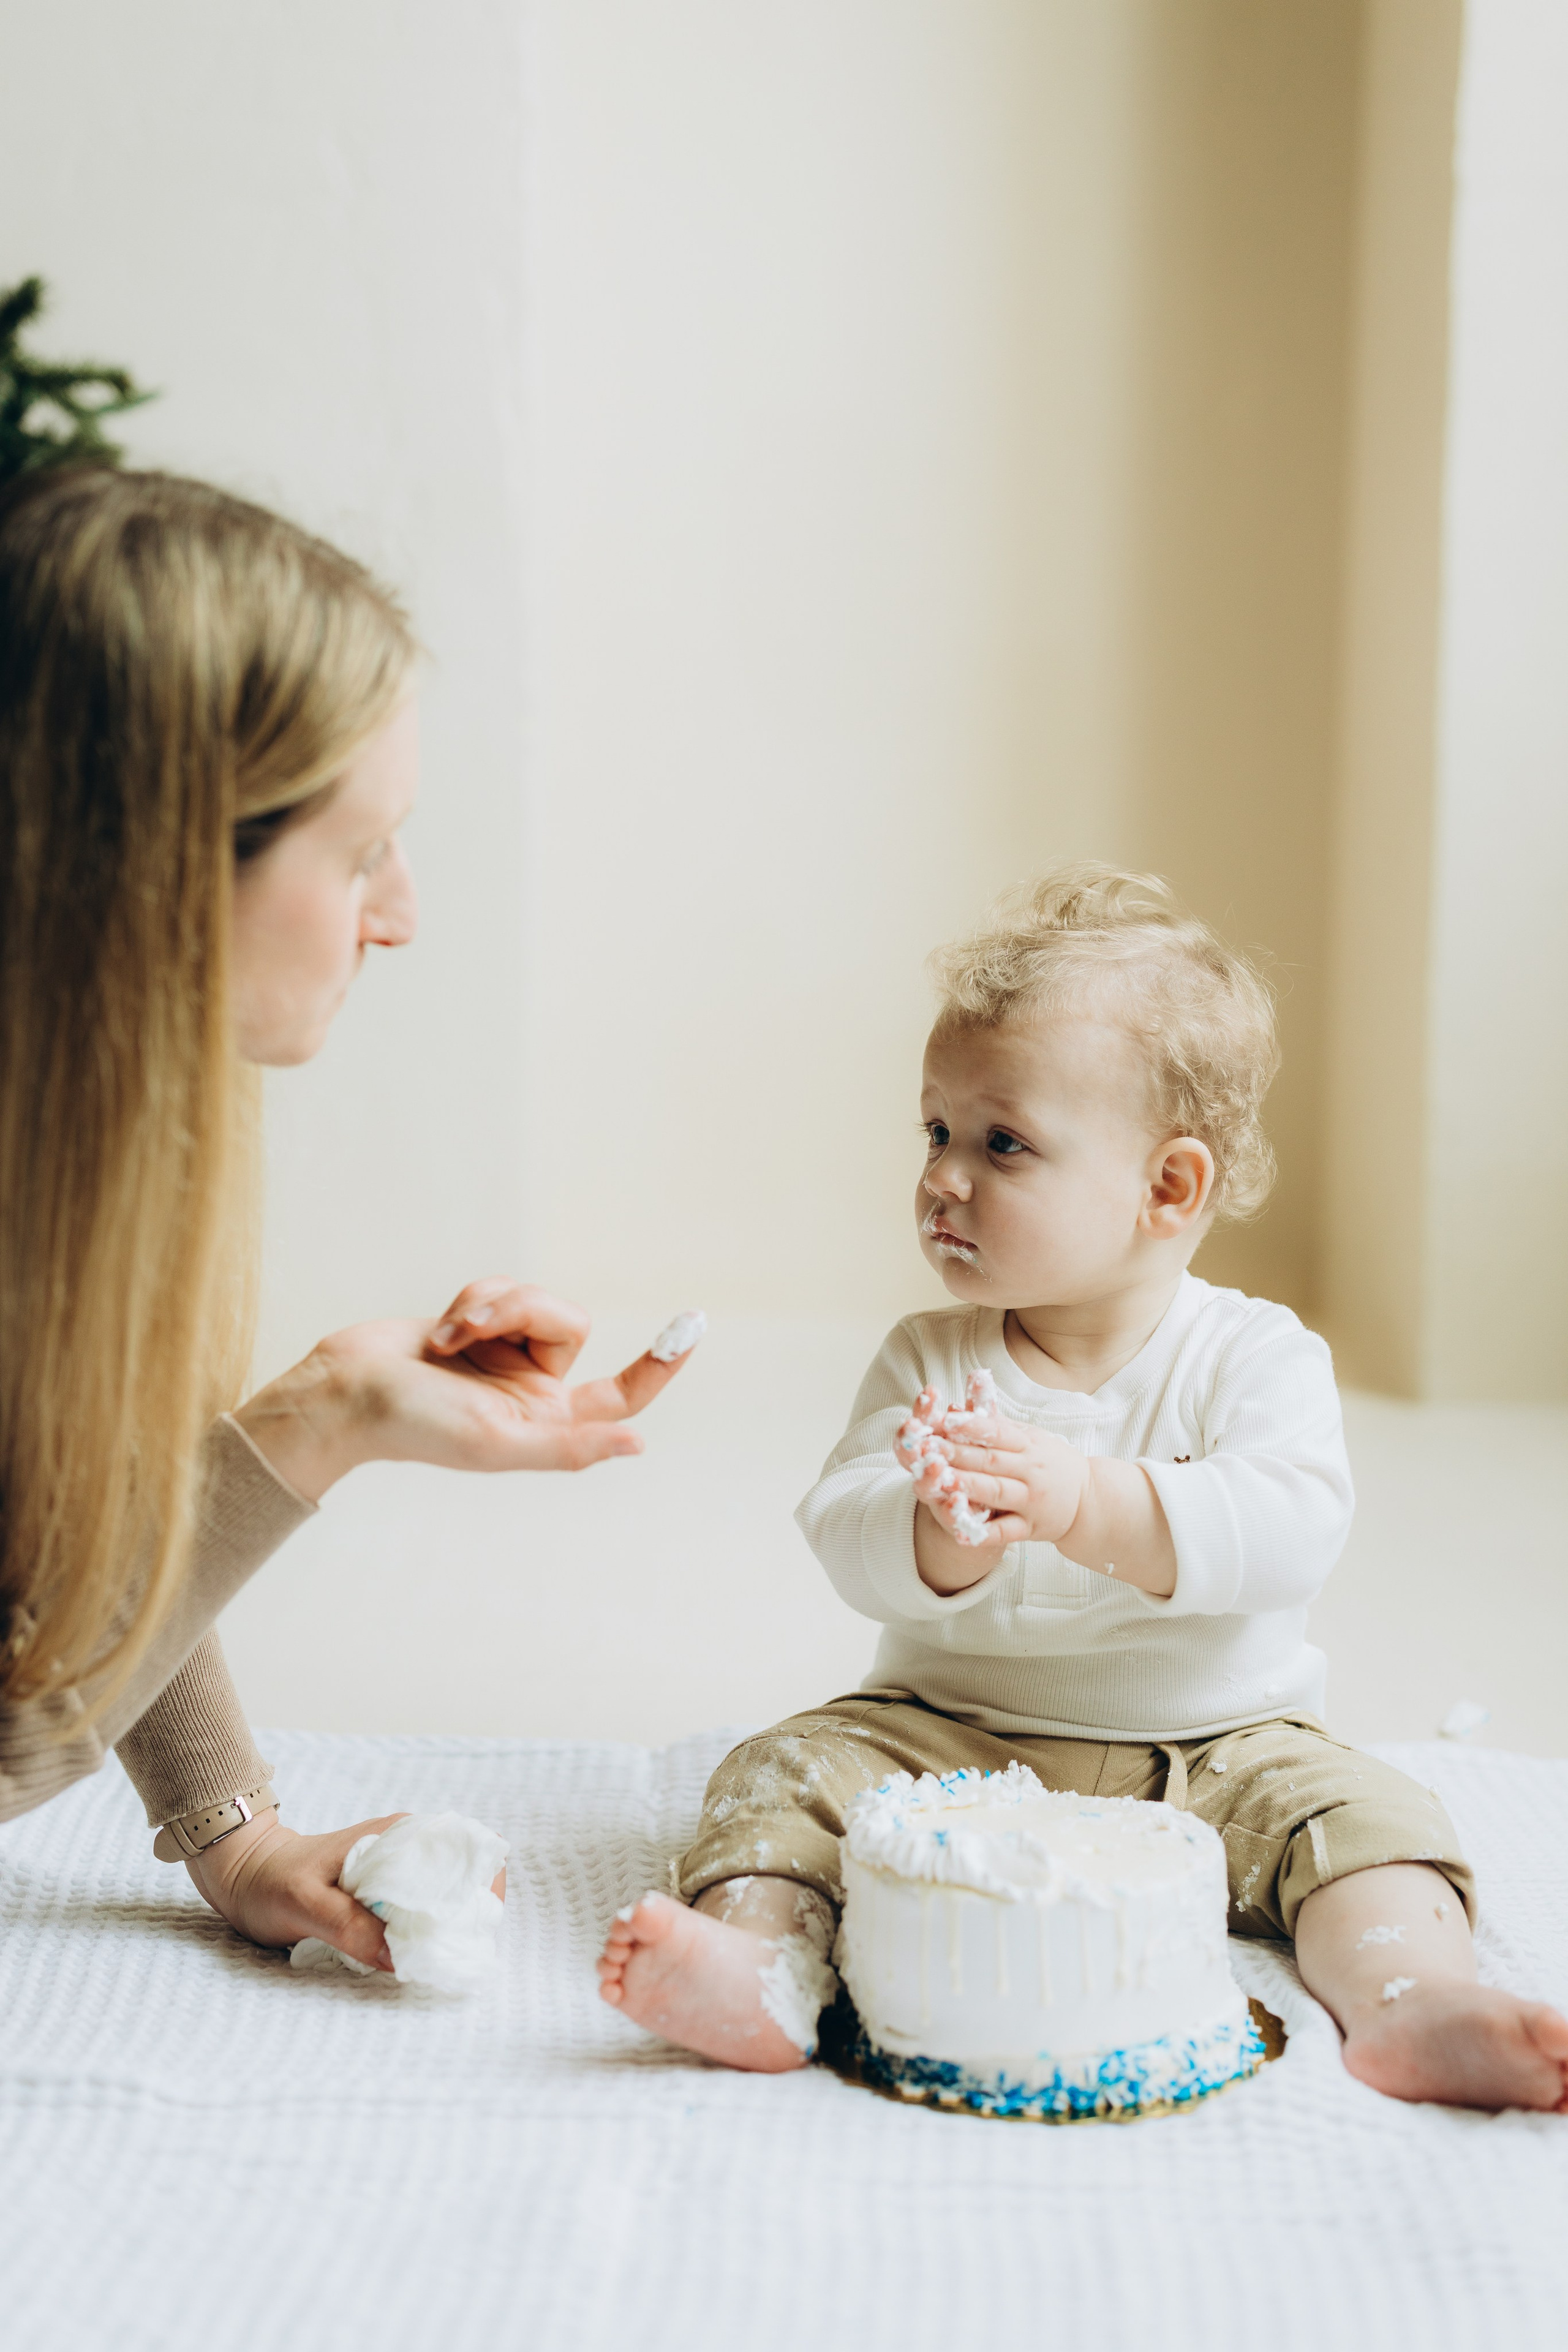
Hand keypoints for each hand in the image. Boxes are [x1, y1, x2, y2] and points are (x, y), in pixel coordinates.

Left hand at [187, 1809, 509, 1969]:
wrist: (243, 1873)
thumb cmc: (271, 1880)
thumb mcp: (303, 1903)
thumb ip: (348, 1925)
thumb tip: (398, 1956)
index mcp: (397, 1835)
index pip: (466, 1850)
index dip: (481, 1887)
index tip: (471, 1926)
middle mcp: (405, 1846)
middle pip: (463, 1877)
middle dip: (467, 1915)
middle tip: (452, 1953)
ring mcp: (396, 1869)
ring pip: (444, 1897)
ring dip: (447, 1927)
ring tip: (435, 1960)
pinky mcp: (384, 1891)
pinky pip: (420, 1910)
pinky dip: (425, 1933)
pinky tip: (414, 1956)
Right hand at [236, 1280, 700, 1500]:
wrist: (345, 1390)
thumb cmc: (415, 1426)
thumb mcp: (498, 1443)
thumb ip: (570, 1445)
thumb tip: (638, 1443)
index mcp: (549, 1425)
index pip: (622, 1395)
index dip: (660, 1365)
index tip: (693, 1327)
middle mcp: (534, 1390)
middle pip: (570, 1325)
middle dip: (523, 1312)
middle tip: (469, 1330)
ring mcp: (506, 1356)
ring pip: (533, 1301)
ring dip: (491, 1306)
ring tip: (447, 1335)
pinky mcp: (477, 1327)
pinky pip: (501, 1292)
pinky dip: (472, 1301)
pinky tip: (438, 1329)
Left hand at [915, 1399, 1088, 1548]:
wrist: (1090, 1500)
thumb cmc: (1051, 1462)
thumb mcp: (1031, 1437)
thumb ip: (997, 1423)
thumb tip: (966, 1396)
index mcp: (1028, 1445)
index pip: (997, 1433)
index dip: (971, 1426)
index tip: (945, 1419)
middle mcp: (1030, 1471)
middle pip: (990, 1461)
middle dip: (957, 1454)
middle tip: (927, 1448)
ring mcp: (1031, 1501)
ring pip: (996, 1493)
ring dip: (968, 1487)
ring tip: (941, 1481)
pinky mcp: (1030, 1529)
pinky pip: (1006, 1532)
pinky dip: (984, 1533)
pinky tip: (962, 1533)